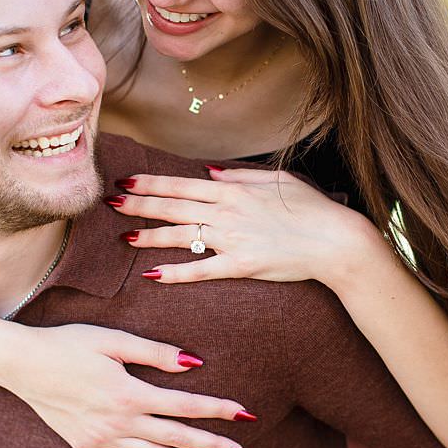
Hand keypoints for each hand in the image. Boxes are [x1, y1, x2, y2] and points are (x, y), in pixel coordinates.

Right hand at [3, 323, 256, 447]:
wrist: (21, 365)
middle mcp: (118, 422)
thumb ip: (155, 353)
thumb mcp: (113, 340)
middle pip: (176, 436)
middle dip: (212, 445)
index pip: (185, 405)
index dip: (218, 411)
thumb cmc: (68, 344)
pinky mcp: (87, 446)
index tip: (246, 416)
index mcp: (128, 393)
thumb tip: (193, 362)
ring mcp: (101, 439)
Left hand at [108, 167, 375, 285]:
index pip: (182, 184)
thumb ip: (240, 175)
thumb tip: (210, 172)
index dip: (151, 183)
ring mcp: (232, 239)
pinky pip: (200, 270)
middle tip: (111, 204)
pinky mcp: (241, 266)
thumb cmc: (311, 209)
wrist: (336, 240)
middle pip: (173, 207)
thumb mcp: (277, 180)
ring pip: (180, 237)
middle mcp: (227, 211)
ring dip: (150, 236)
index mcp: (234, 189)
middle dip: (139, 205)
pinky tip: (152, 275)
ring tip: (125, 237)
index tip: (127, 181)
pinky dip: (175, 273)